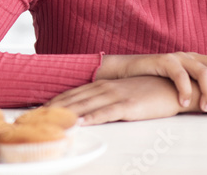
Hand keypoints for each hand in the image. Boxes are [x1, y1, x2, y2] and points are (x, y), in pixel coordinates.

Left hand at [48, 76, 187, 124]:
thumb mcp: (120, 94)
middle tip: (34, 117)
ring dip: (66, 113)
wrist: (172, 87)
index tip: (37, 110)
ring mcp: (116, 95)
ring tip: (49, 121)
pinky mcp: (129, 105)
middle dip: (52, 109)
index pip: (71, 94)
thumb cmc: (146, 92)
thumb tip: (86, 110)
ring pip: (85, 105)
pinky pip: (107, 112)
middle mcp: (104, 88)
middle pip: (73, 99)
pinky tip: (82, 122)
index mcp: (101, 85)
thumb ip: (103, 100)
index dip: (53, 102)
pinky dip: (93, 117)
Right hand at [96, 53, 206, 111]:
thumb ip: (200, 88)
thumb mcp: (182, 84)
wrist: (125, 71)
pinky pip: (179, 74)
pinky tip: (185, 101)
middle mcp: (193, 57)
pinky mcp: (163, 61)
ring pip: (204, 70)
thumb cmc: (155, 80)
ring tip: (206, 106)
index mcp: (200, 61)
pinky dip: (185, 88)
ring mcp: (179, 58)